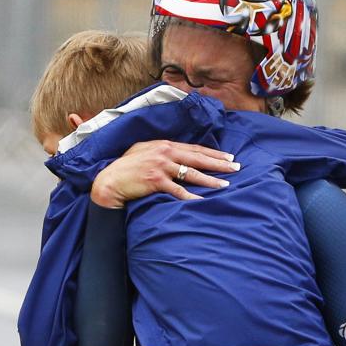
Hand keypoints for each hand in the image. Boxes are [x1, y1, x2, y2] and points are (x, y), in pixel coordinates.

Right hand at [91, 140, 239, 207]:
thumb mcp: (144, 151)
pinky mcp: (156, 181)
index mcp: (164, 144)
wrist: (110, 180)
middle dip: (219, 163)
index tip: (228, 157)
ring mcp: (161, 167)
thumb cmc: (126, 167)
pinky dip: (192, 197)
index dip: (213, 153)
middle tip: (235, 168)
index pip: (194, 148)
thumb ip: (162, 151)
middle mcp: (165, 153)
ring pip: (192, 174)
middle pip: (198, 158)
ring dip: (210, 180)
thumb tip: (177, 154)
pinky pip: (178, 191)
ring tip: (225, 185)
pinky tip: (203, 201)